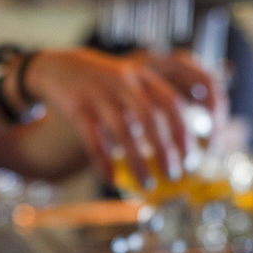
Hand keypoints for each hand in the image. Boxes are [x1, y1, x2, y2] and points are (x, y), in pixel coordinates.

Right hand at [25, 47, 218, 185]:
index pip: (171, 102)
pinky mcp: (78, 108)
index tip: (192, 156)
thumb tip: (177, 143)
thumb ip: (152, 103)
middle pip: (150, 117)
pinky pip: (94, 140)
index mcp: (143, 78)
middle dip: (165, 150)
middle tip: (174, 176)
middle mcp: (124, 84)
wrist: (61, 68)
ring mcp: (100, 95)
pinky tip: (112, 179)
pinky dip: (104, 162)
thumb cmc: (105, 85)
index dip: (183, 131)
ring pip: (123, 131)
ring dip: (138, 162)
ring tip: (147, 184)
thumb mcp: (132, 83)